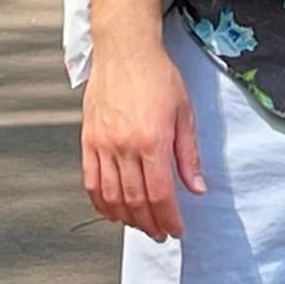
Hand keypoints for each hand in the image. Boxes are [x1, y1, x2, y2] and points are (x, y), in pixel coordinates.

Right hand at [81, 36, 204, 241]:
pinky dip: (101, 202)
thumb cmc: (157, 75)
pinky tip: (112, 210)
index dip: (169, 218)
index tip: (176, 229)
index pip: (160, 194)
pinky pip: (91, 181)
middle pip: (136, 201)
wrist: (125, 50)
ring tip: (140, 225)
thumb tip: (196, 187)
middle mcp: (123, 146)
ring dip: (126, 218)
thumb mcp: (184, 113)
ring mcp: (102, 144)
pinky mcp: (88, 140)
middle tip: (160, 233)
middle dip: (150, 224)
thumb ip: (189, 155)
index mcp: (152, 140)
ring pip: (111, 197)